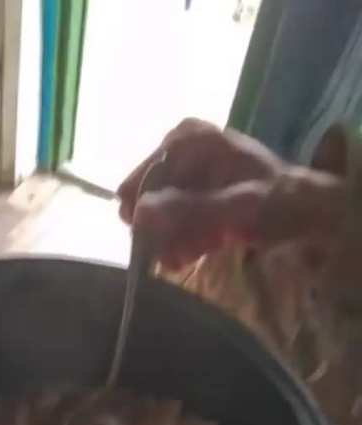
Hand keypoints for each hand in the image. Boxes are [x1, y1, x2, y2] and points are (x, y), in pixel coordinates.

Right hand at [118, 119, 346, 270]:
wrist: (309, 210)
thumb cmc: (277, 203)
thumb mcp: (236, 208)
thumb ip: (189, 211)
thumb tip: (139, 214)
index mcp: (190, 140)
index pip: (144, 180)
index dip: (143, 216)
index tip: (149, 245)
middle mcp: (183, 149)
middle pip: (152, 195)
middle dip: (159, 231)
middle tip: (169, 259)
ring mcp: (189, 169)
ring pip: (162, 208)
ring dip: (169, 238)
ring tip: (180, 261)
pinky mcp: (197, 190)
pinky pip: (176, 214)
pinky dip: (181, 236)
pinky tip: (189, 253)